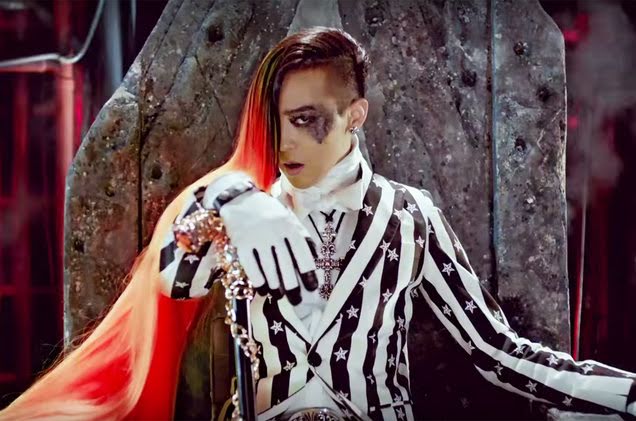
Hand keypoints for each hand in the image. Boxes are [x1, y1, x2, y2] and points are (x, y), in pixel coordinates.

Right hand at [203, 173, 317, 303]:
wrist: (240, 199)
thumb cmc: (269, 212)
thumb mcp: (289, 218)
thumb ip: (302, 236)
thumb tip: (315, 257)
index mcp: (289, 226)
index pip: (302, 252)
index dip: (308, 272)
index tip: (313, 287)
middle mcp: (274, 232)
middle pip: (285, 265)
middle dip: (292, 286)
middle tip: (297, 300)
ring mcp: (257, 239)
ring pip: (269, 269)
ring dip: (276, 287)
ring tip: (280, 296)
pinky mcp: (241, 244)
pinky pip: (251, 268)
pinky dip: (259, 282)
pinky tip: (263, 290)